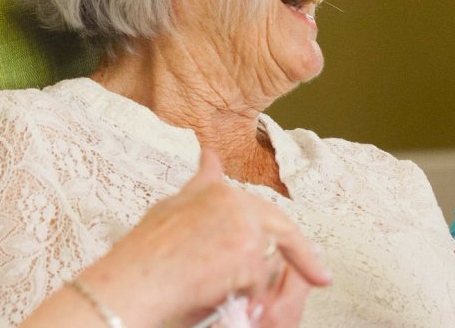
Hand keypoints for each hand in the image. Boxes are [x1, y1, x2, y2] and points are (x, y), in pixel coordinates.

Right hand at [76, 151, 330, 325]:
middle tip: (323, 278)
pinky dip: (243, 299)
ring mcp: (244, 231)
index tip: (314, 255)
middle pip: (283, 232)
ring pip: (267, 264)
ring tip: (220, 289)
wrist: (131, 284)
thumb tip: (210, 155)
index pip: (268, 212)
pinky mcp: (246, 259)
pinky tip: (218, 299)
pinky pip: (256, 287)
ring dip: (253, 283)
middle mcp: (236, 205)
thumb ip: (201, 184)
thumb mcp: (173, 208)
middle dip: (305, 258)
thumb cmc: (144, 256)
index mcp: (221, 192)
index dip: (292, 237)